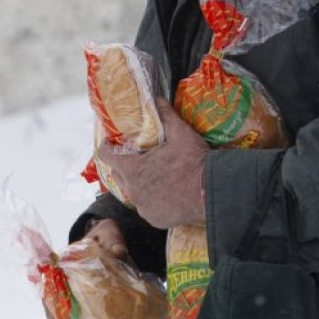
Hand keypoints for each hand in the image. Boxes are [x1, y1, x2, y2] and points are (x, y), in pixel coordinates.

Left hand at [97, 98, 208, 227]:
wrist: (212, 192)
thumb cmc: (193, 162)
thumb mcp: (181, 133)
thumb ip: (166, 115)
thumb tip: (157, 99)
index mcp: (133, 169)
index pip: (105, 156)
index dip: (107, 147)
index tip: (111, 142)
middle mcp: (133, 190)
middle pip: (119, 174)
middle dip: (124, 164)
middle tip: (137, 156)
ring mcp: (143, 207)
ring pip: (133, 192)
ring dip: (139, 182)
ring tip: (153, 174)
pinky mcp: (155, 219)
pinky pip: (147, 206)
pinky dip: (151, 199)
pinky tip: (164, 192)